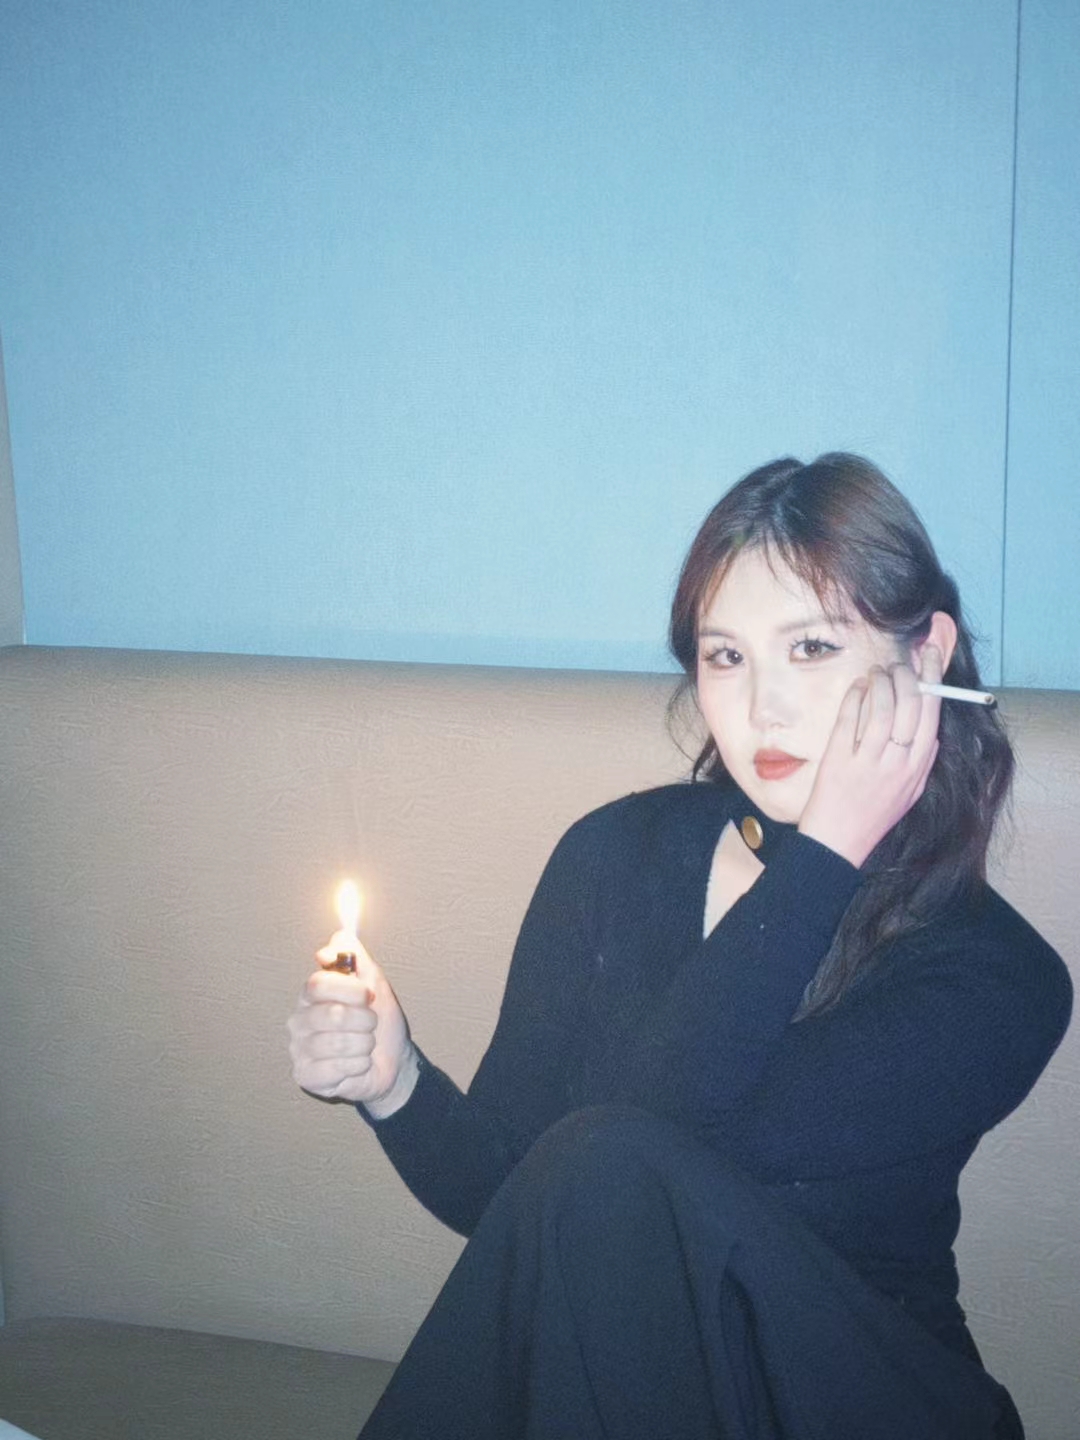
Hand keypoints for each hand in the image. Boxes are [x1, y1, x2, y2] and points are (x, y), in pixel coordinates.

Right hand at [287, 955, 418, 1117]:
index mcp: (311, 994)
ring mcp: (300, 1049)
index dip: (350, 990)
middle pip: (331, 1015)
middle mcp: (299, 1020)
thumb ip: (354, 955)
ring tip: (366, 1045)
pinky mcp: (306, 1075)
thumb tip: (335, 940)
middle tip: (370, 1024)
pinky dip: (357, 1066)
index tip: (368, 995)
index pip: (319, 983)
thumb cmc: (379, 1020)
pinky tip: (358, 1064)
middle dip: (364, 1021)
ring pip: (336, 1044)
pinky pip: (334, 1069)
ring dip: (364, 1045)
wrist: (393, 1060)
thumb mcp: (373, 980)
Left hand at [797, 645, 943, 867]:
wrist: (837, 842)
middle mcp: (896, 763)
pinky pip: (850, 717)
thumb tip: (931, 730)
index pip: (932, 714)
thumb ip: (923, 762)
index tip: (930, 656)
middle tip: (899, 664)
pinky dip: (856, 695)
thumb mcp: (910, 792)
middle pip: (910, 705)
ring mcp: (867, 761)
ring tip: (877, 672)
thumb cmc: (874, 815)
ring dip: (880, 681)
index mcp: (917, 768)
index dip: (933, 679)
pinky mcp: (839, 759)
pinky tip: (858, 687)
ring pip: (881, 706)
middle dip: (907, 675)